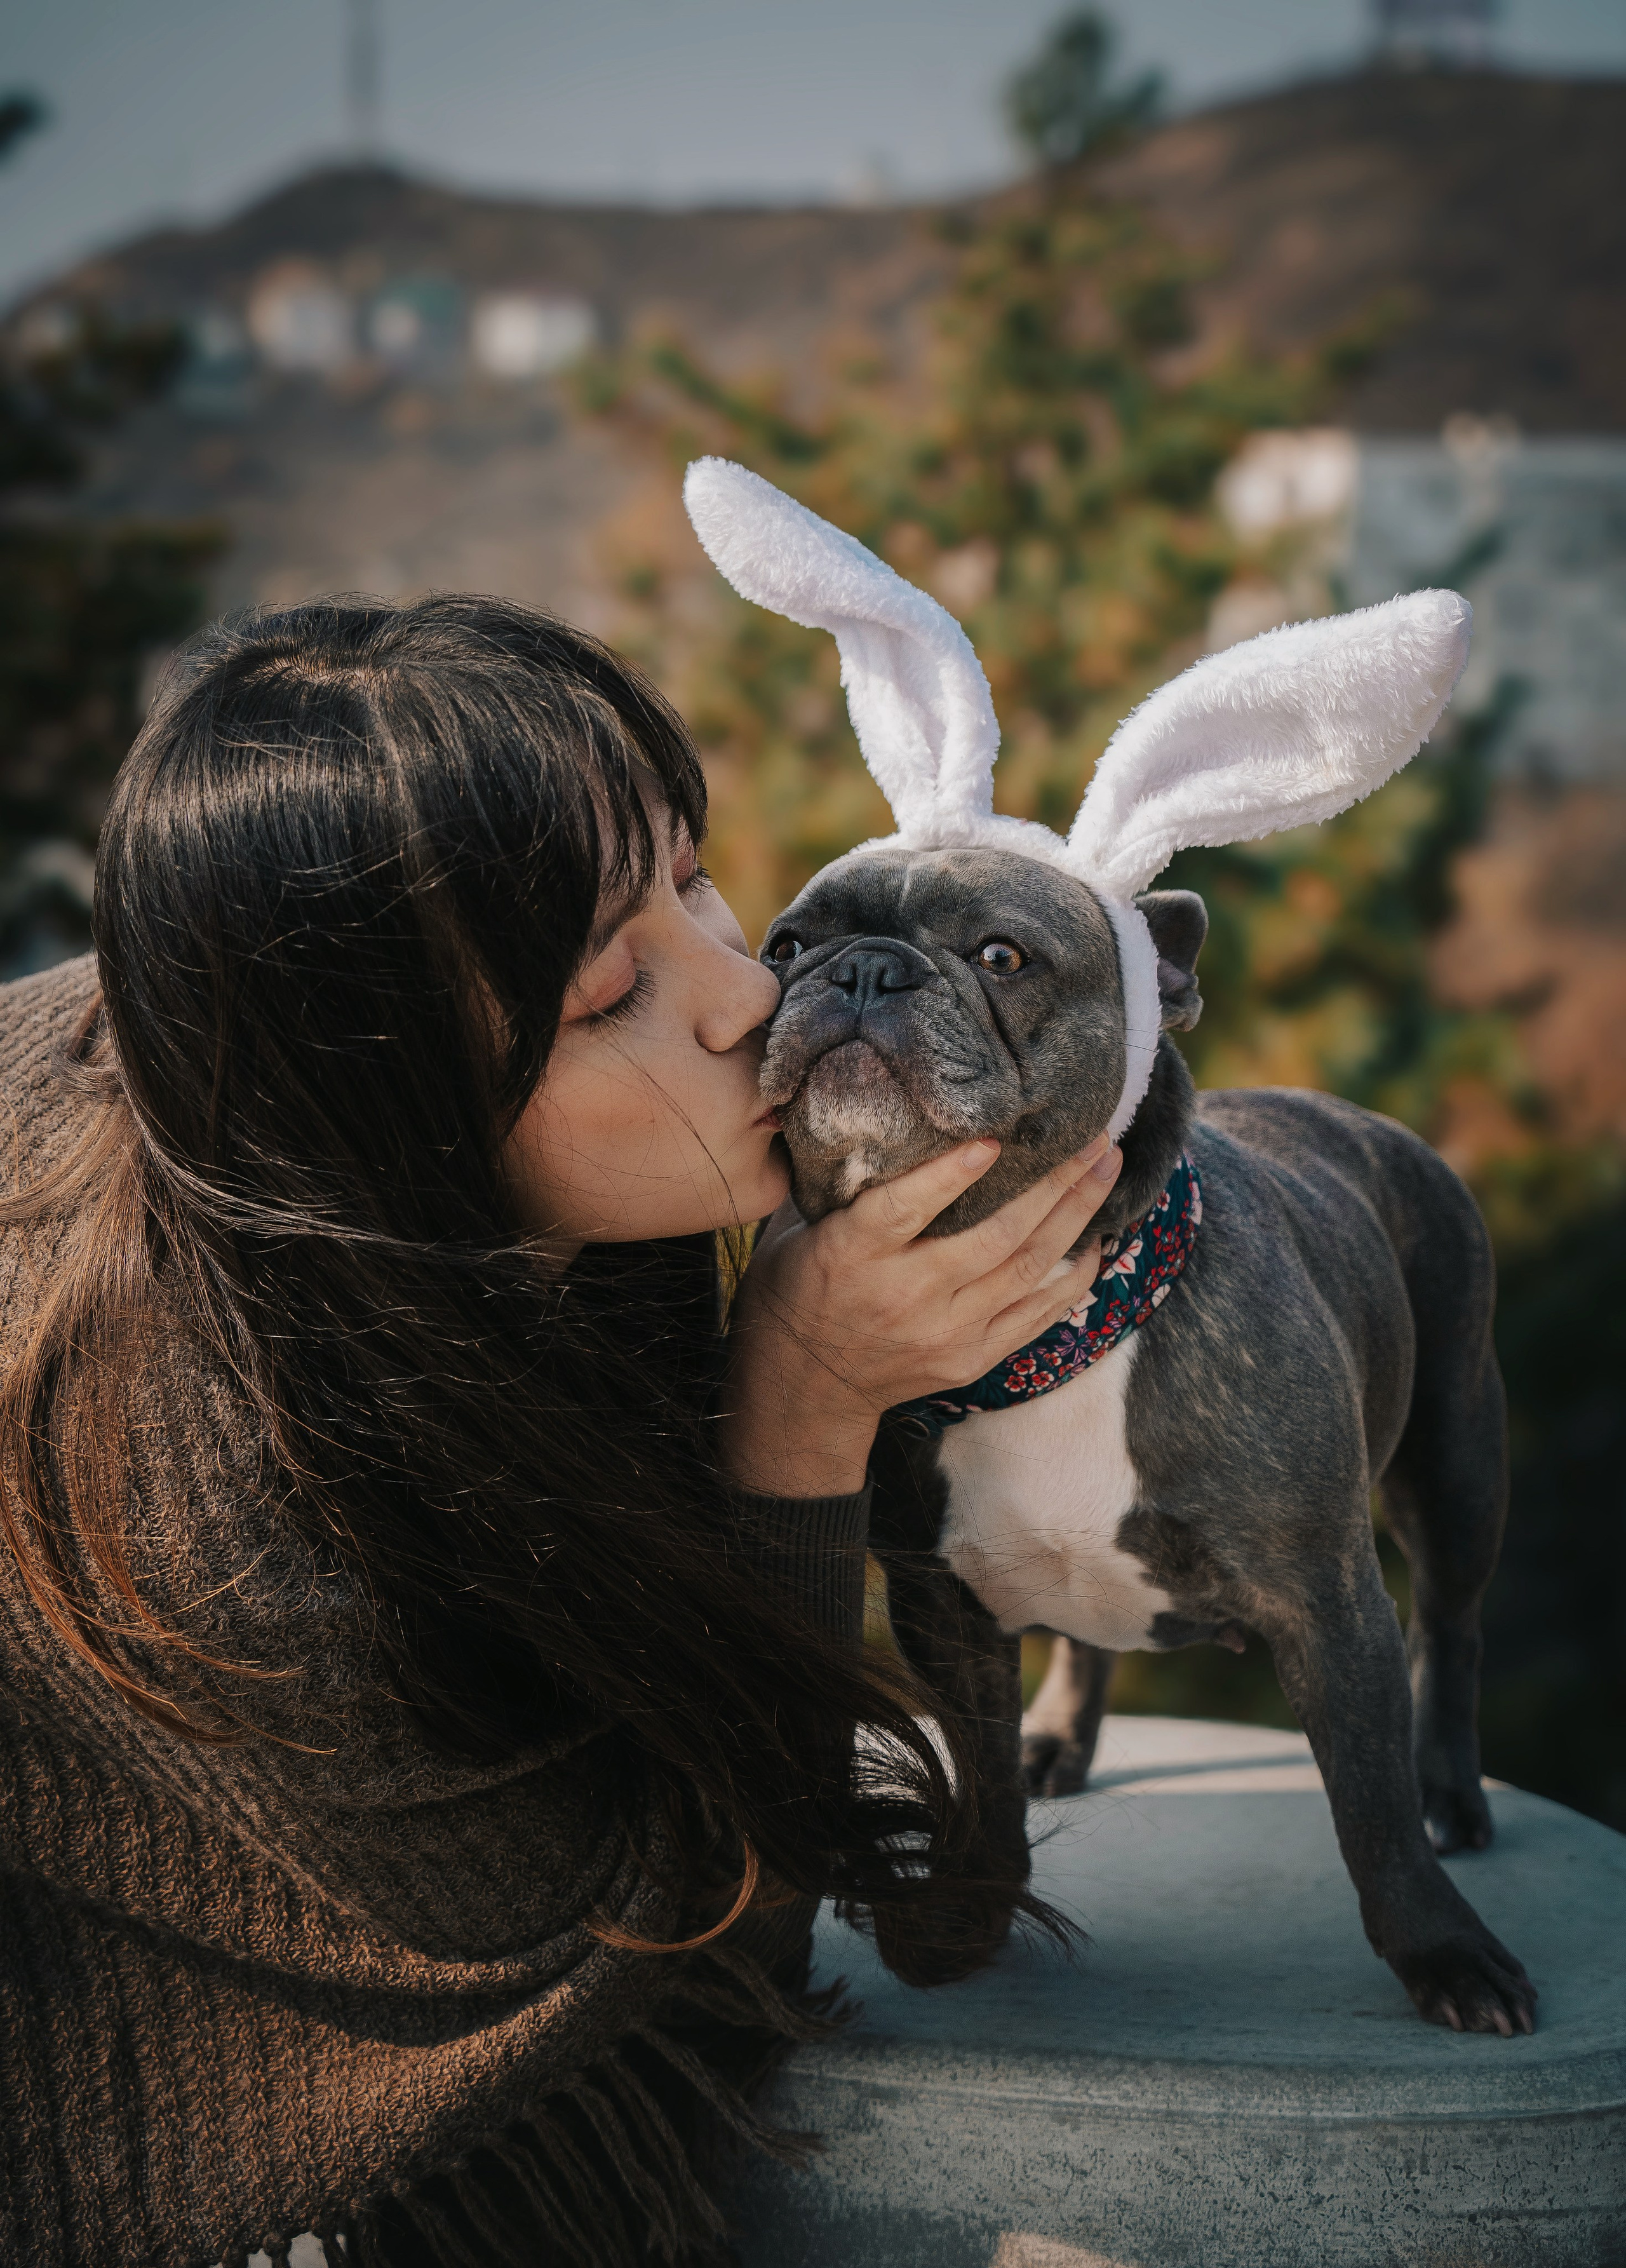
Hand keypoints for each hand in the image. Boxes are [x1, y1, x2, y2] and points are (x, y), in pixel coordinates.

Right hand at [718, 1136, 1122, 1497]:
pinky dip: (1071, 1276)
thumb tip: (874, 1108)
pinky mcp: (970, 1358)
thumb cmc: (799, 1290)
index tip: (993, 1139)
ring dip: (1075, 1216)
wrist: (804, 1389)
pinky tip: (1095, 1239)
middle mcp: (903, 1294)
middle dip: (1053, 1184)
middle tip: (1093, 1139)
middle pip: (993, 1237)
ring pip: (1025, 1268)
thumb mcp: (797, 1231)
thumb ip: (840, 1181)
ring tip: (1106, 1169)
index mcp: (851, 1253)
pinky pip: (1035, 1315)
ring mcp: (944, 1332)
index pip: (904, 1209)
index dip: (949, 1175)